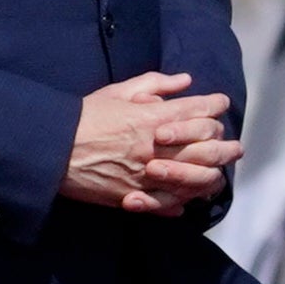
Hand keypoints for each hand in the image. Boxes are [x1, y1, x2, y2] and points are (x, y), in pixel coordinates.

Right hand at [59, 71, 242, 215]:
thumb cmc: (84, 116)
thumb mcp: (118, 91)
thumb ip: (155, 84)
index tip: (220, 104)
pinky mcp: (135, 196)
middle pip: (211, 148)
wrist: (50, 148)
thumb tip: (186, 80)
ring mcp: (149, 174)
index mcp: (156, 117)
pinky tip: (189, 197)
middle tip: (234, 147)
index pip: (203, 110)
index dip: (216, 105)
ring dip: (213, 175)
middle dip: (227, 146)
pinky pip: (170, 203)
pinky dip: (183, 201)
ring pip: (199, 179)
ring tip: (218, 173)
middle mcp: (158, 146)